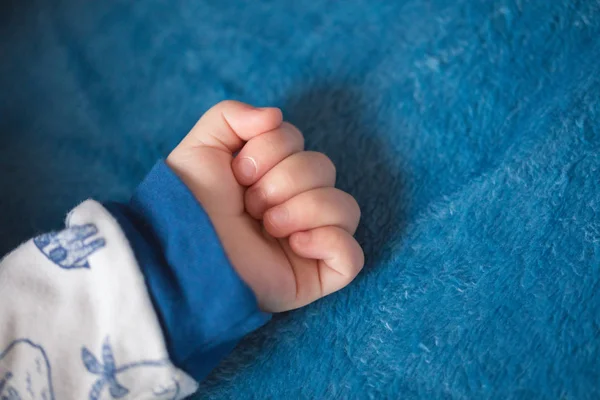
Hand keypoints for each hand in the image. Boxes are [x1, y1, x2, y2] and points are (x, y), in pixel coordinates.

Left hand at [166, 101, 363, 311]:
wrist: (181, 251)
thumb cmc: (188, 204)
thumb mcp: (201, 147)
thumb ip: (231, 115)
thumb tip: (275, 116)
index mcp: (273, 175)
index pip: (298, 141)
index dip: (270, 150)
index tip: (238, 173)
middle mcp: (295, 204)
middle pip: (325, 168)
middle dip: (283, 181)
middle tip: (249, 205)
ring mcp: (310, 240)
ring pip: (346, 208)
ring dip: (302, 209)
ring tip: (268, 226)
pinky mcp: (317, 274)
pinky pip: (353, 255)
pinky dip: (329, 242)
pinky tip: (295, 245)